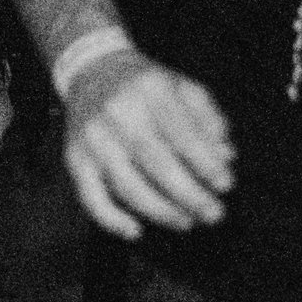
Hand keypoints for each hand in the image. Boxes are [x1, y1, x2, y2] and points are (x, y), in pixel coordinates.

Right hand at [62, 50, 235, 239]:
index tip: (226, 186)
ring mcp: (94, 139)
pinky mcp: (75, 159)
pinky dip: (112, 220)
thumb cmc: (146, 86)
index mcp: (151, 91)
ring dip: (161, 212)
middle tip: (214, 214)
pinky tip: (136, 231)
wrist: (93, 71)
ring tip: (187, 222)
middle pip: (157, 165)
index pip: (183, 135)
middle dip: (190, 196)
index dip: (206, 165)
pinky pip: (90, 197)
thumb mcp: (184, 88)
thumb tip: (226, 157)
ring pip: (128, 186)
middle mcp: (119, 114)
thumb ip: (209, 120)